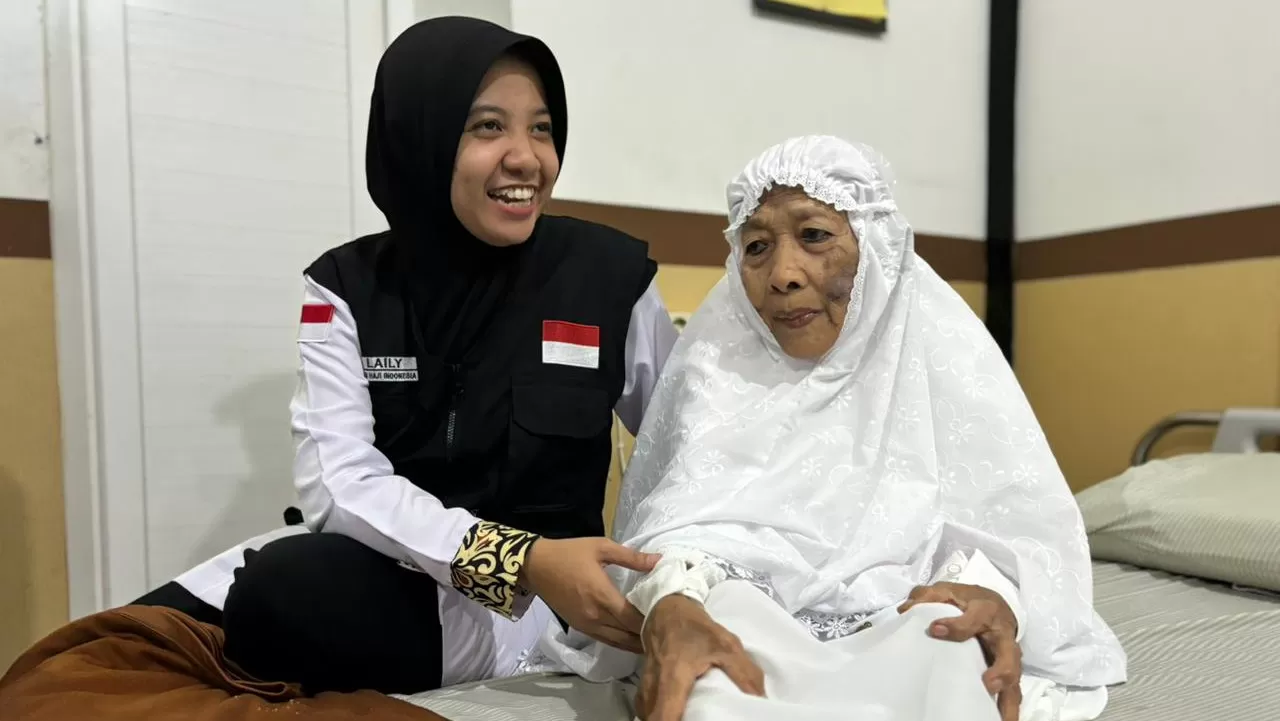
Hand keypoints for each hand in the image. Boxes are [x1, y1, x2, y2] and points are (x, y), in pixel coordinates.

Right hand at [519, 537, 658, 652]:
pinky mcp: (580, 627)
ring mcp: (587, 625)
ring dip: (636, 643)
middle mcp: (596, 616)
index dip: (653, 621)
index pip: (633, 618)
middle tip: (669, 632)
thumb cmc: (570, 553)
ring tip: (656, 640)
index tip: (670, 618)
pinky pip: (606, 640)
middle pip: (628, 635)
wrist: (536, 565)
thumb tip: (659, 560)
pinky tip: (634, 639)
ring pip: (618, 642)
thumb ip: (632, 557)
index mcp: (603, 596)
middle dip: (648, 635)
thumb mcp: (601, 548)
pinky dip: (622, 641)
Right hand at [635, 595, 765, 720]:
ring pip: (649, 715)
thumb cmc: (696, 628)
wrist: (667, 610)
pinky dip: (660, 715)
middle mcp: (654, 687)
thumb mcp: (727, 646)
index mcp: (673, 677)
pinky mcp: (645, 687)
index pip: (664, 717)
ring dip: (665, 719)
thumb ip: (745, 675)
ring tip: (689, 719)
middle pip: (654, 719)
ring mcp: (646, 688)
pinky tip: (676, 714)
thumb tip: (761, 701)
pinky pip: (648, 709)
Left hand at [898, 583, 1021, 720]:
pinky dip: (1007, 710)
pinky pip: (1011, 694)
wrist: (996, 606)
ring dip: (1009, 703)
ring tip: (1003, 720)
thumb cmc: (968, 600)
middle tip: (989, 684)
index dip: (956, 626)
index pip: (974, 619)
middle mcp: (1002, 637)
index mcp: (985, 612)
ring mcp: (1008, 658)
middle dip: (1002, 671)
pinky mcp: (1007, 674)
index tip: (934, 629)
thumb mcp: (947, 590)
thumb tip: (905, 610)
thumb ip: (927, 597)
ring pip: (1014, 681)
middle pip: (1009, 655)